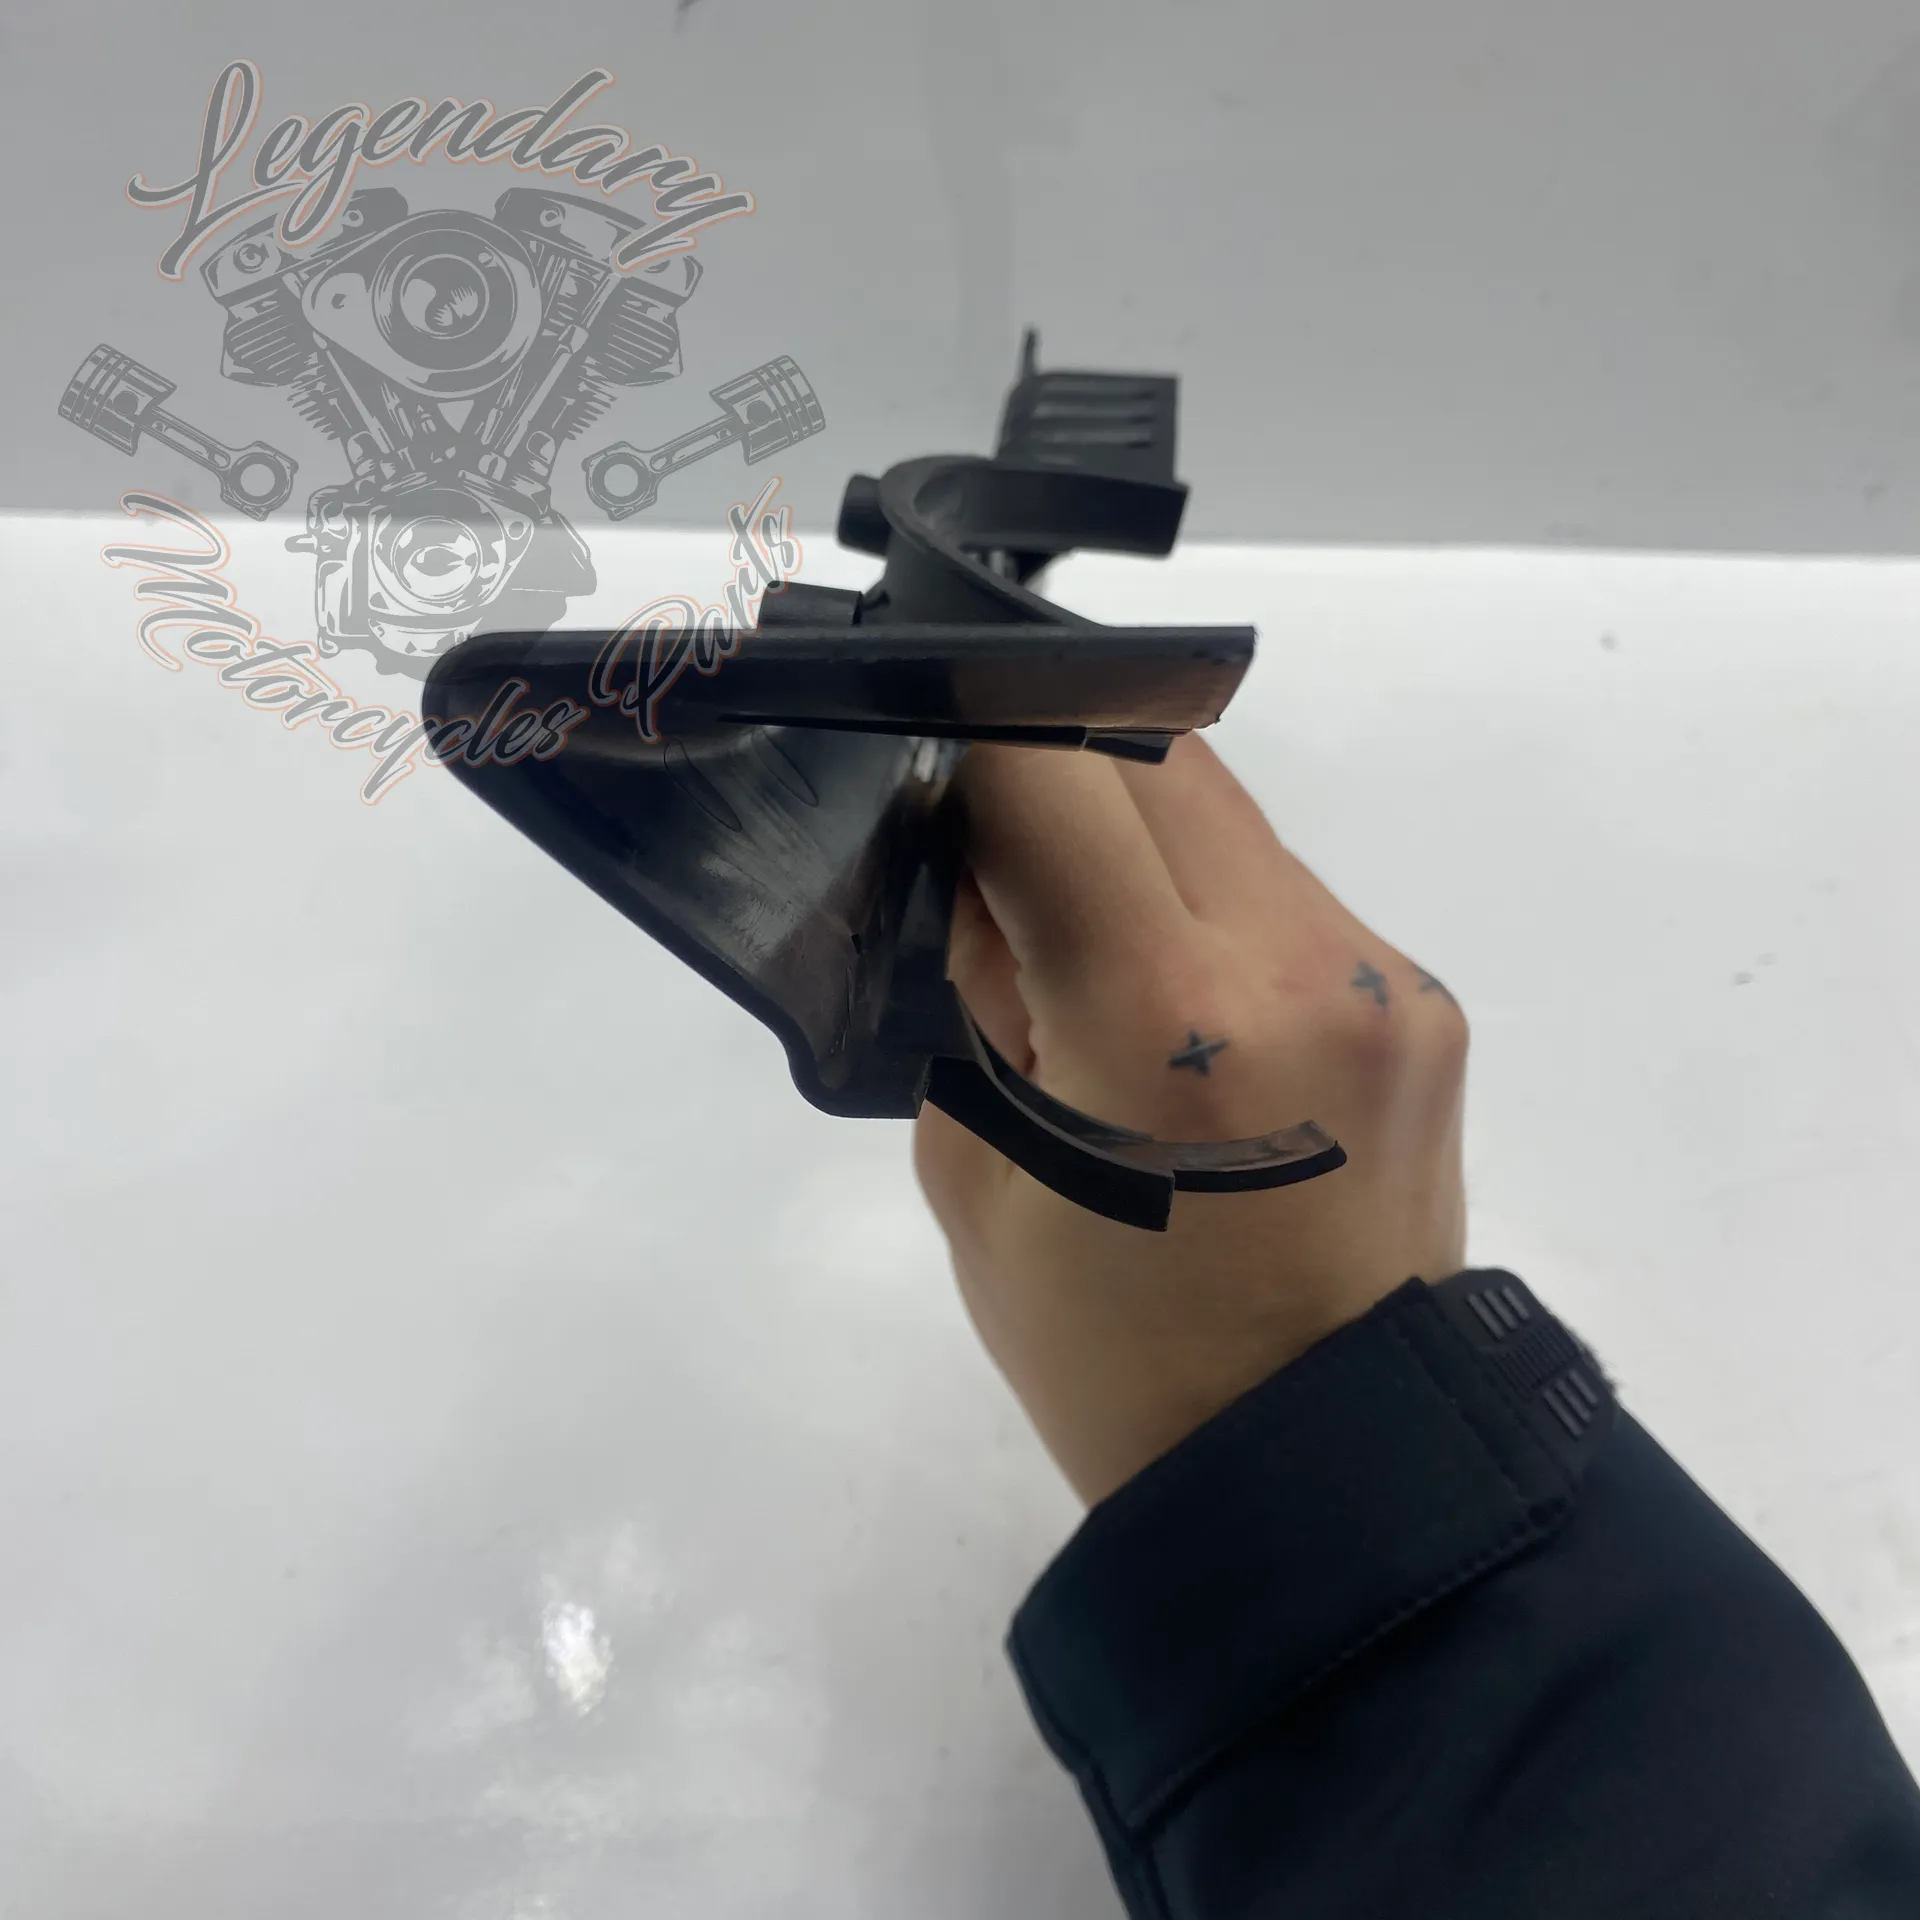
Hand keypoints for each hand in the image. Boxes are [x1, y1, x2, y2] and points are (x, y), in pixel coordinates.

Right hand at [911, 733, 1470, 1507]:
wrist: (1321, 1469)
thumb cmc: (1108, 1357)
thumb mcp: (979, 1174)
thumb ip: (982, 986)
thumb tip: (991, 864)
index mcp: (1160, 1018)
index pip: (1054, 772)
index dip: (979, 746)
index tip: (937, 782)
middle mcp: (1294, 963)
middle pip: (1156, 750)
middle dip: (1059, 774)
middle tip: (1003, 859)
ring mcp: (1380, 979)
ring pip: (1229, 811)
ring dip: (1141, 835)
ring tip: (1097, 946)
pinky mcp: (1424, 1004)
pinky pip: (1291, 892)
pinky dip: (1214, 904)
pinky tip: (1188, 1005)